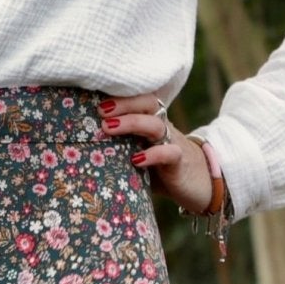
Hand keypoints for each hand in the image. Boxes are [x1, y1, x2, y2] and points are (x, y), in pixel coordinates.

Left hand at [99, 92, 215, 215]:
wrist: (201, 185)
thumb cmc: (162, 171)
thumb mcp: (139, 157)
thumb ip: (120, 151)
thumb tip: (83, 152)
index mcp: (152, 123)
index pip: (139, 100)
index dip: (120, 98)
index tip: (96, 102)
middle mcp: (162, 128)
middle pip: (148, 104)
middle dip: (124, 104)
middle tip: (101, 111)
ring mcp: (173, 143)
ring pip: (156, 124)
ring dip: (132, 123)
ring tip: (108, 128)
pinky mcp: (180, 162)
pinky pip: (169, 153)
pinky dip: (153, 154)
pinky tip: (136, 160)